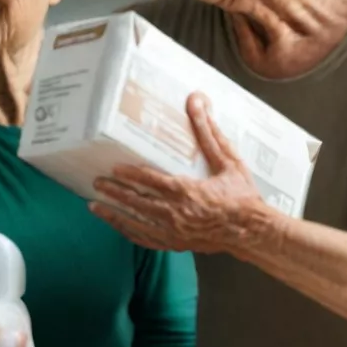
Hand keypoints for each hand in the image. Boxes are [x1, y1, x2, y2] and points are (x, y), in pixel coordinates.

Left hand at [90, 94, 268, 254]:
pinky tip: (116, 225)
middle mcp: (175, 213)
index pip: (150, 181)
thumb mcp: (228, 162)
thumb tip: (198, 102)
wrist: (252, 232)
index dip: (130, 174)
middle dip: (114, 192)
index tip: (114, 168)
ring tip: (94, 206)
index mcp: (187, 191)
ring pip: (135, 222)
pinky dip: (128, 231)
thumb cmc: (242, 196)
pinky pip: (145, 239)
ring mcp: (173, 232)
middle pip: (136, 201)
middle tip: (96, 183)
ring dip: (114, 214)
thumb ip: (209, 132)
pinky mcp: (175, 244)